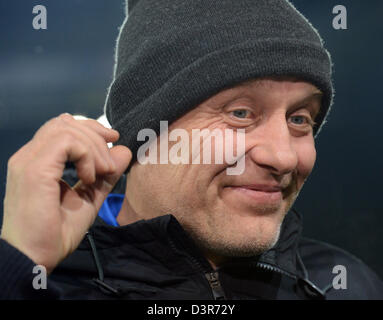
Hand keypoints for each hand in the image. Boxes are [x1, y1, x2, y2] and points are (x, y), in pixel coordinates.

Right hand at [1, 113, 131, 272]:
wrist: (34, 258)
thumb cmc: (56, 232)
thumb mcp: (88, 198)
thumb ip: (105, 175)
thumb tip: (124, 151)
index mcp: (39, 161)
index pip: (63, 127)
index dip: (91, 129)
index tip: (113, 140)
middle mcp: (30, 156)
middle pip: (66, 122)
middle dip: (96, 135)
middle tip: (109, 162)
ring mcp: (29, 161)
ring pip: (67, 129)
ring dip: (93, 148)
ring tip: (100, 174)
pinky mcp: (34, 169)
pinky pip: (66, 143)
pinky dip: (86, 156)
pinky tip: (90, 177)